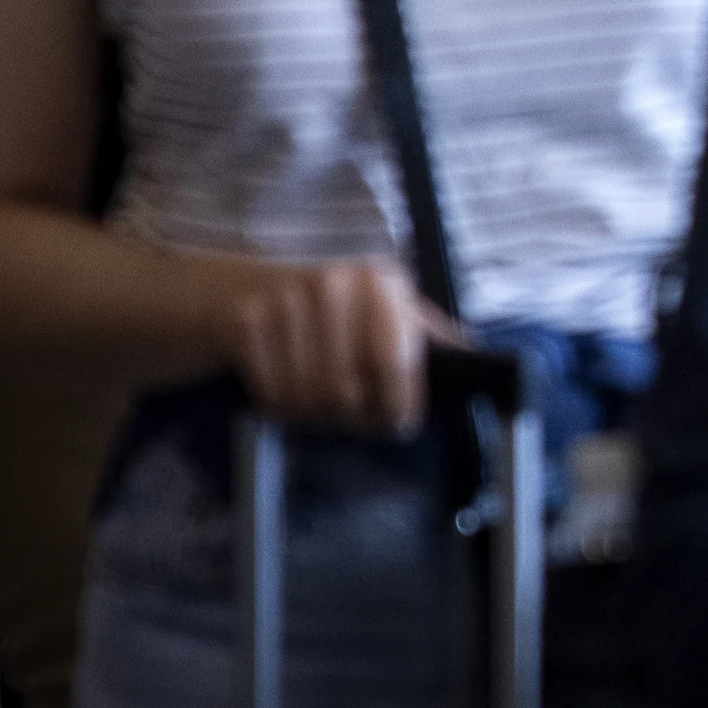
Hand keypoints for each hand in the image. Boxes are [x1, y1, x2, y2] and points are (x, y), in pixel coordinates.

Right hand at [215, 258, 456, 437]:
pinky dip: (278, 409)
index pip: (395, 362)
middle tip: (348, 419)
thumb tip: (477, 360)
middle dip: (350, 419)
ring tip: (316, 406)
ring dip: (312, 418)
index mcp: (382, 283)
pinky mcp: (246, 322)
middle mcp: (337, 283)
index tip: (396, 423)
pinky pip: (271, 395)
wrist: (230, 290)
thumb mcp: (381, 308)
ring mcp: (286, 299)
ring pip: (308, 399)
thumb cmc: (324, 311)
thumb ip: (428, 335)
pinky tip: (283, 393)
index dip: (396, 406)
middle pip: (347, 391)